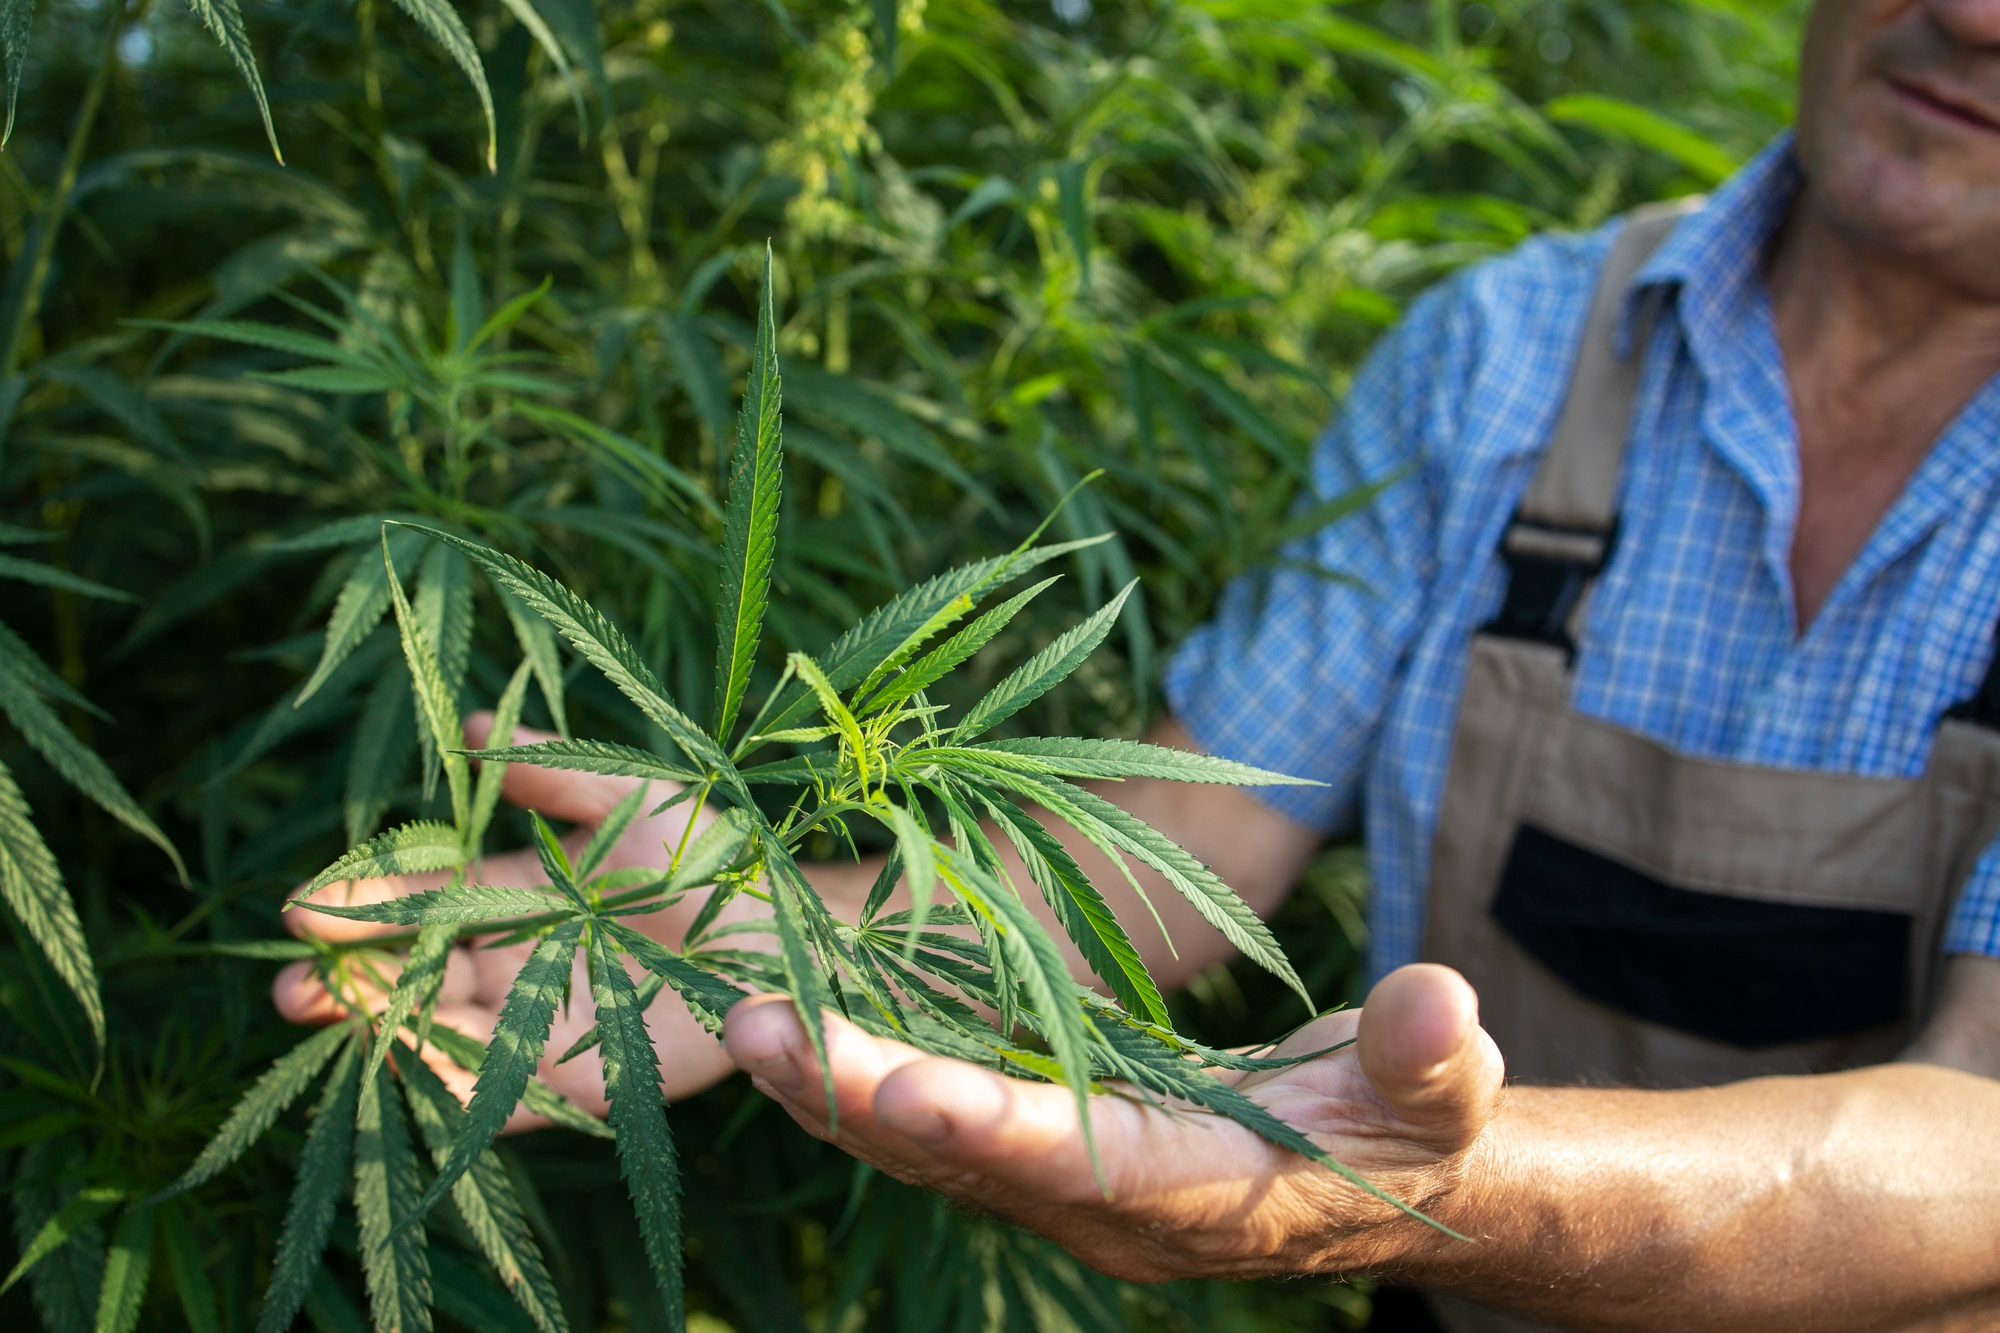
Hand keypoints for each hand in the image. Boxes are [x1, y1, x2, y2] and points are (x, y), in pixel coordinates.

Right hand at [272, 711, 741, 1126]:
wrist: (787, 928)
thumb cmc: (712, 851)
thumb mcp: (626, 795)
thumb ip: (550, 768)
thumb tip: (468, 725)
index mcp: (516, 893)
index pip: (422, 900)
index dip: (363, 903)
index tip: (302, 907)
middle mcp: (516, 961)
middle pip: (416, 975)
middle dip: (350, 980)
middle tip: (292, 985)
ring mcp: (541, 1023)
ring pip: (443, 1035)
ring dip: (385, 1032)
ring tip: (333, 1022)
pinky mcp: (579, 1084)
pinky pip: (502, 1096)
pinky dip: (452, 1091)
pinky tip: (408, 1076)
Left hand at [721, 963, 1504, 1281]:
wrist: (1385, 1179)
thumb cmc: (1418, 1124)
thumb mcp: (1443, 1089)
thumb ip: (1433, 1055)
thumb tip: (1438, 1003)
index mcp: (1204, 1193)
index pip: (1089, 1166)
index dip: (1001, 1133)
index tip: (907, 1091)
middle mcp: (1113, 1209)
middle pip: (973, 1162)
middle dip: (863, 1101)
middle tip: (761, 1030)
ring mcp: (1070, 1187)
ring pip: (932, 1151)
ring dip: (835, 1091)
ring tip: (745, 1022)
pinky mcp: (1048, 1151)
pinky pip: (938, 1125)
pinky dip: (862, 1081)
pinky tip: (795, 1031)